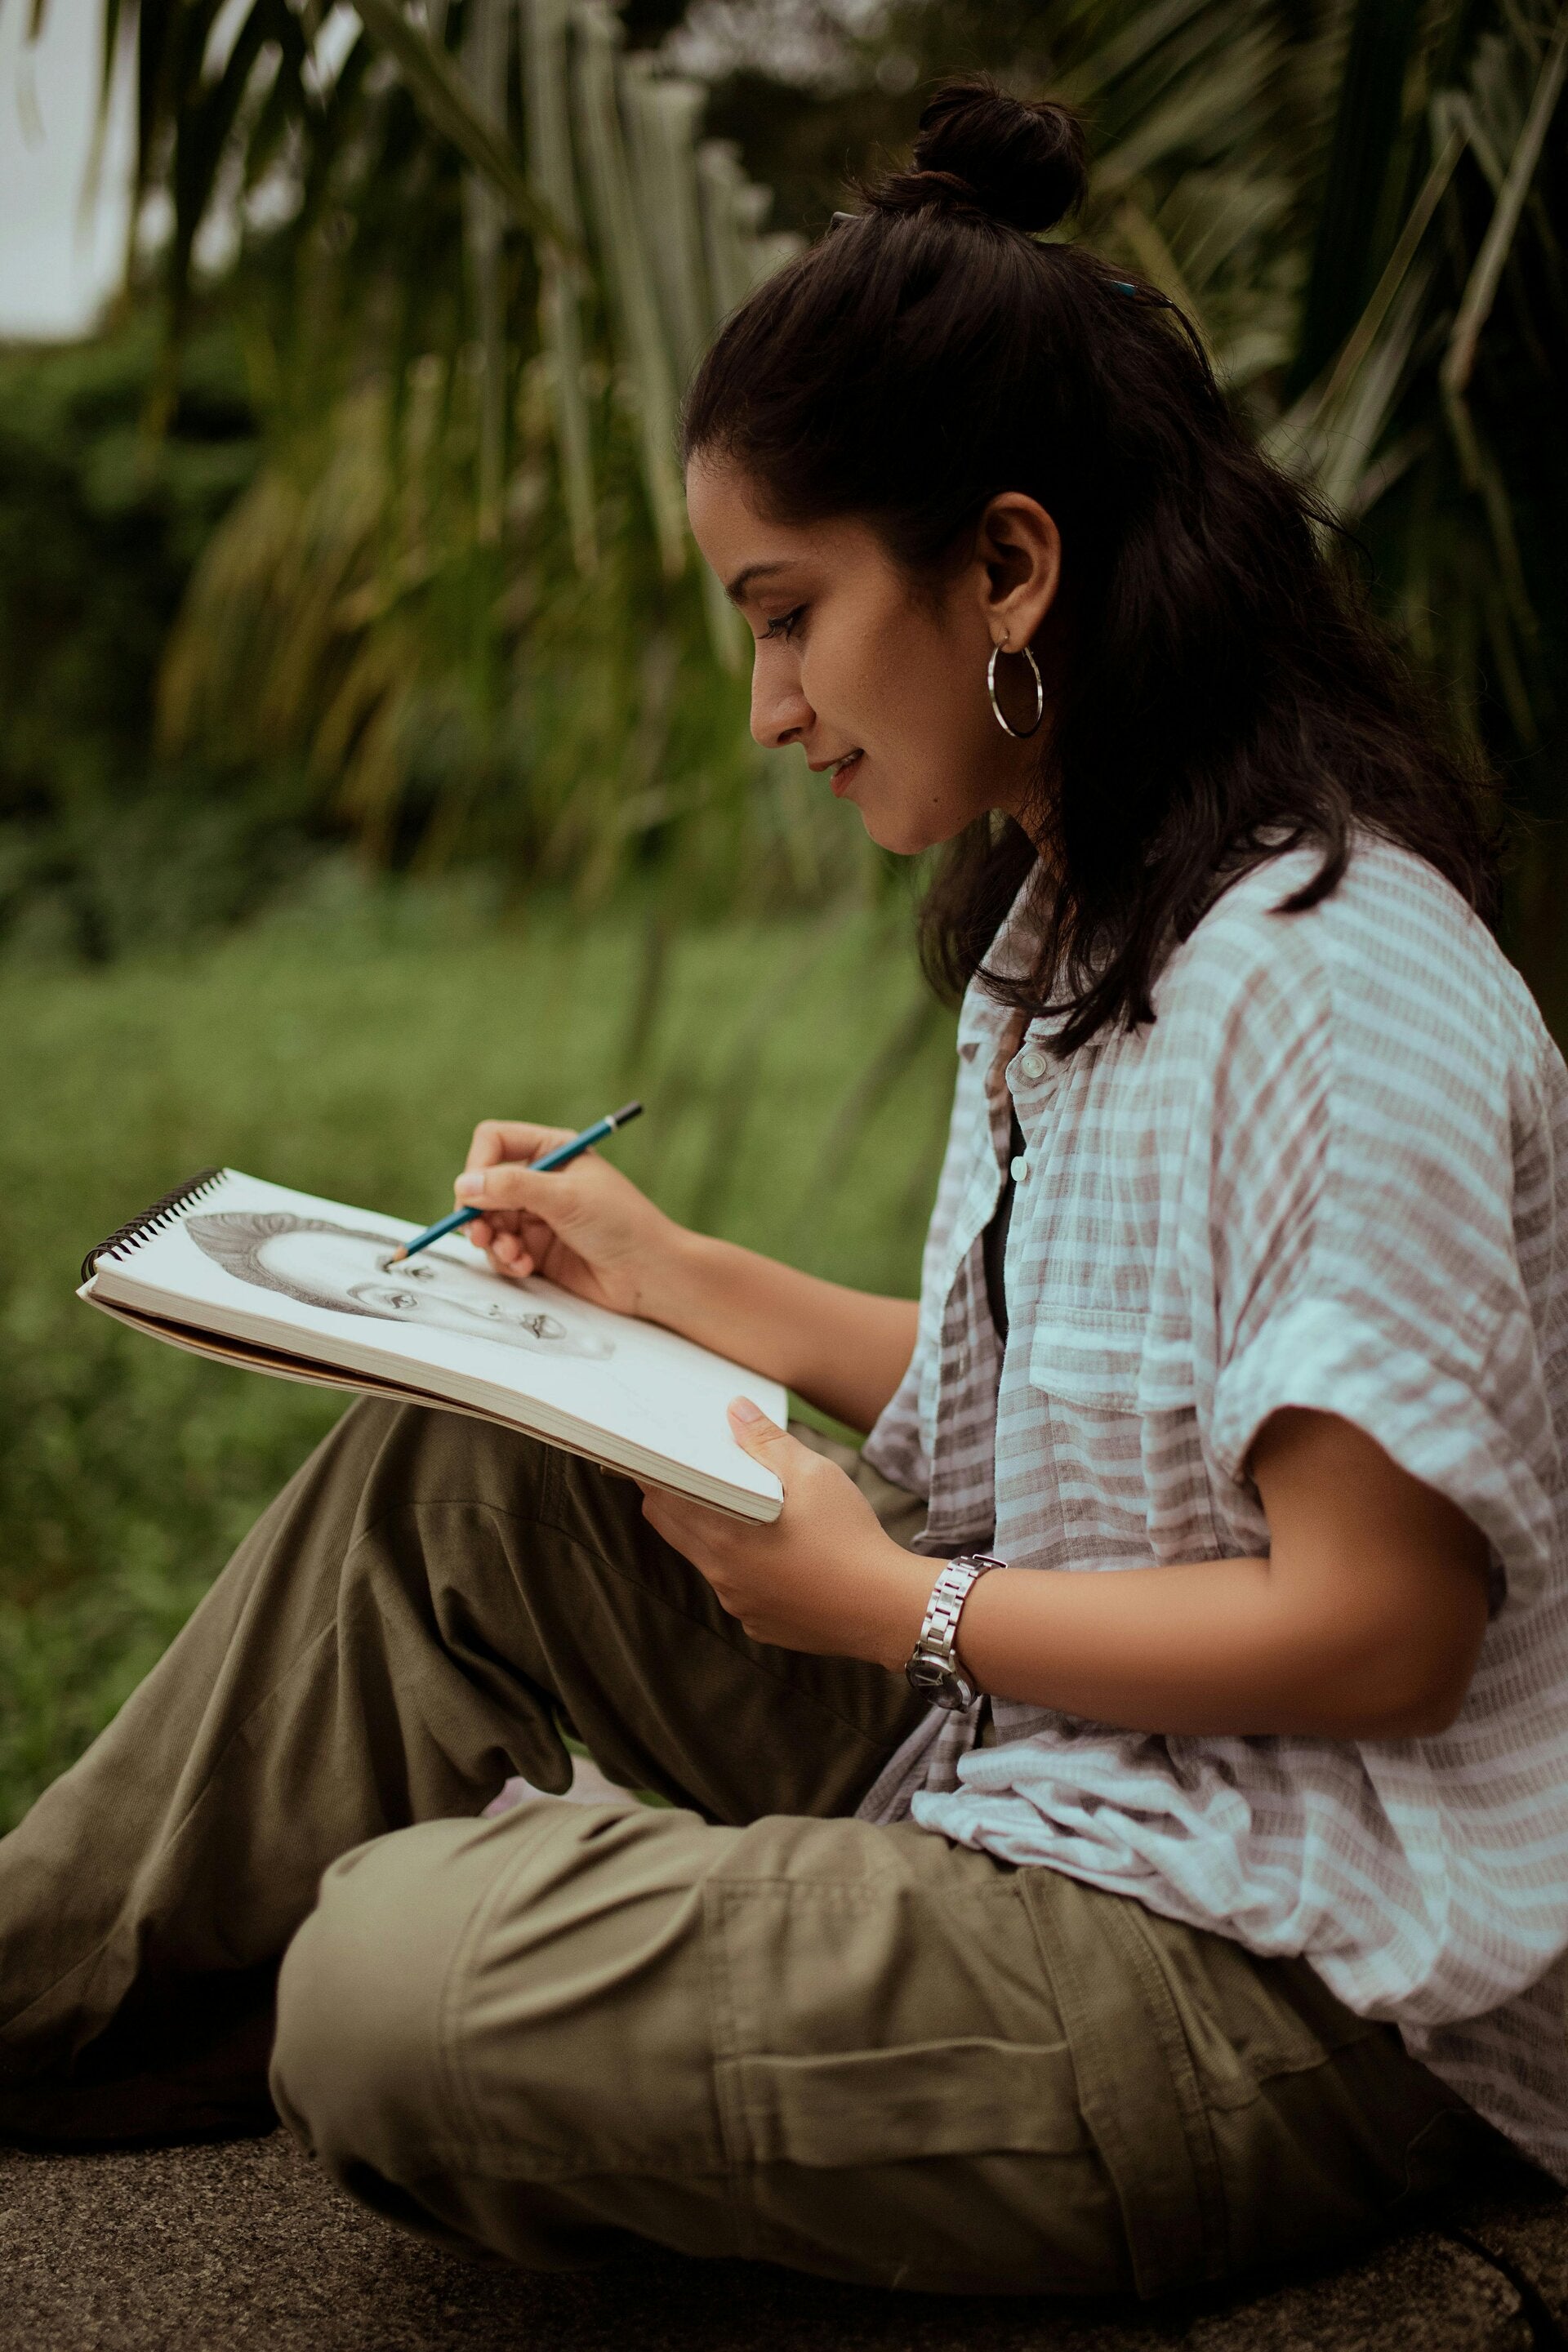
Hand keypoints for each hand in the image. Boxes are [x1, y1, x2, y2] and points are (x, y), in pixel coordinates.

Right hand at [453, 1119, 685, 1317]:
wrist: (650, 1274)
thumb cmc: (623, 1224)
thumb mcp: (565, 1197)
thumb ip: (512, 1188)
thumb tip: (464, 1185)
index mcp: (553, 1151)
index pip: (495, 1142)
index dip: (478, 1165)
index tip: (474, 1193)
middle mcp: (541, 1181)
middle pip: (484, 1186)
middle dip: (479, 1212)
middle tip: (481, 1233)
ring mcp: (538, 1216)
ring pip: (489, 1222)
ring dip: (493, 1241)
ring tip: (512, 1254)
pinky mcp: (537, 1249)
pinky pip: (502, 1251)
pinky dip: (506, 1260)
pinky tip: (525, 1267)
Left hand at [640, 1399, 932, 1665]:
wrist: (888, 1610)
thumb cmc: (850, 1538)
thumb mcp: (812, 1476)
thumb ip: (767, 1442)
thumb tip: (735, 1410)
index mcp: (725, 1537)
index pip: (663, 1501)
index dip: (654, 1475)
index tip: (651, 1456)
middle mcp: (722, 1576)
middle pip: (673, 1531)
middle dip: (673, 1499)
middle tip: (689, 1472)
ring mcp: (740, 1605)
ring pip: (705, 1561)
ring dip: (709, 1534)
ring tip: (740, 1509)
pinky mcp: (761, 1625)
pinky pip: (737, 1591)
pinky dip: (743, 1569)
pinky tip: (776, 1555)